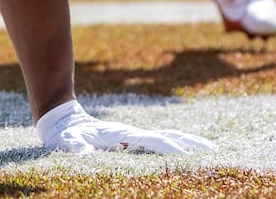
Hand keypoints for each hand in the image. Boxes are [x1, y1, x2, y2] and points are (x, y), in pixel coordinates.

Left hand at [38, 99, 213, 154]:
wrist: (62, 119)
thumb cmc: (65, 135)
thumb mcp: (68, 143)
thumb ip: (76, 147)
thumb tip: (85, 154)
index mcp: (122, 134)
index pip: (151, 141)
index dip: (169, 148)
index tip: (188, 155)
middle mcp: (132, 133)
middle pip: (167, 136)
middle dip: (189, 143)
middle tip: (213, 151)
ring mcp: (133, 135)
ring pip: (166, 137)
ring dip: (187, 142)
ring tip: (209, 149)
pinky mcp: (132, 139)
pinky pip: (159, 142)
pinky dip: (176, 145)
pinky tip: (185, 151)